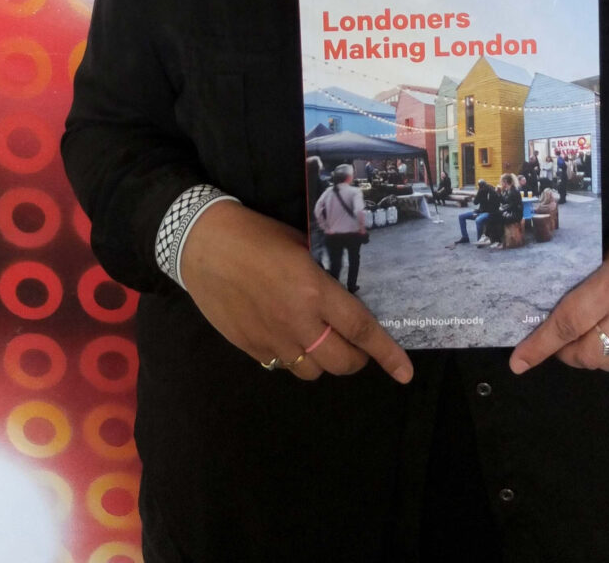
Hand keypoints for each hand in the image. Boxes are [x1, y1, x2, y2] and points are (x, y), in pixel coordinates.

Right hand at [180, 200, 412, 383]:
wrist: (203, 244)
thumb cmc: (255, 235)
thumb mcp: (300, 246)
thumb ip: (322, 275)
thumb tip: (341, 293)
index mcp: (314, 291)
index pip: (361, 330)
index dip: (387, 354)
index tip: (405, 373)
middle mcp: (298, 321)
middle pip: (341, 362)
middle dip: (356, 360)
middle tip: (355, 346)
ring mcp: (272, 339)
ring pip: (313, 371)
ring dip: (324, 361)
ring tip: (320, 340)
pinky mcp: (250, 348)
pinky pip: (283, 366)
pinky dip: (294, 358)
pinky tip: (288, 336)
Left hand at [508, 198, 608, 374]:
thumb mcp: (607, 252)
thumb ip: (586, 285)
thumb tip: (555, 312)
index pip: (567, 324)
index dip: (539, 346)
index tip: (518, 362)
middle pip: (587, 354)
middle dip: (566, 354)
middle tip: (559, 341)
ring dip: (591, 357)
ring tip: (585, 340)